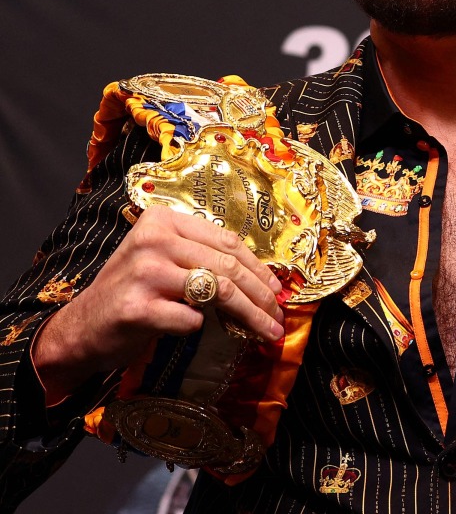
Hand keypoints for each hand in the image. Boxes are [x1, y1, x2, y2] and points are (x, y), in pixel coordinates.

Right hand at [33, 205, 284, 401]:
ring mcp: (144, 273)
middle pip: (227, 267)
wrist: (80, 329)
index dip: (259, 267)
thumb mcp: (163, 261)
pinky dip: (198, 328)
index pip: (227, 241)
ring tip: (267, 331)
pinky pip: (191, 319)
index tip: (278, 289)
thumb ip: (201, 257)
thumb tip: (263, 278)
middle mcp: (153, 240)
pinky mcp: (138, 309)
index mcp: (162, 220)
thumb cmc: (131, 294)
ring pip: (219, 291)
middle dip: (261, 295)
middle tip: (279, 315)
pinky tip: (192, 331)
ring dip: (250, 316)